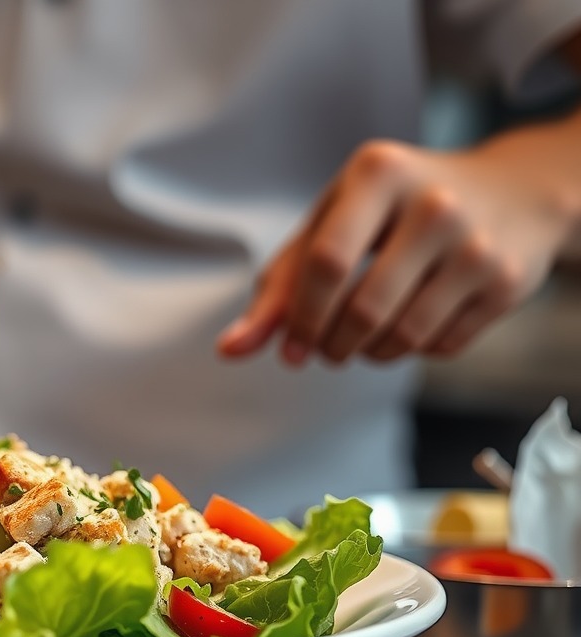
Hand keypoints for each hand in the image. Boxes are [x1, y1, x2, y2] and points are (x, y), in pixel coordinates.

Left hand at [218, 120, 580, 365]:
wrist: (515, 191)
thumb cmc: (396, 209)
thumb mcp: (334, 224)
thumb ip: (278, 285)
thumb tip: (230, 349)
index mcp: (379, 173)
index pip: (325, 264)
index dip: (300, 318)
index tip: (291, 350)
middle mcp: (434, 202)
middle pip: (362, 309)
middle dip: (332, 346)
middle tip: (326, 350)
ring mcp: (476, 242)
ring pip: (402, 336)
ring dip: (369, 355)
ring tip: (361, 341)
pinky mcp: (506, 281)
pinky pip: (440, 346)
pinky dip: (414, 351)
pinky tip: (413, 325)